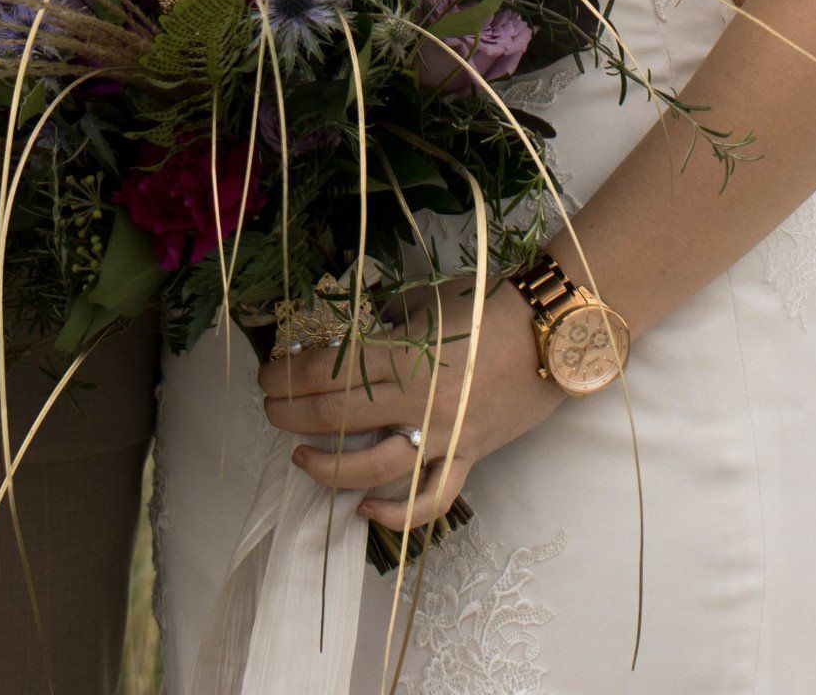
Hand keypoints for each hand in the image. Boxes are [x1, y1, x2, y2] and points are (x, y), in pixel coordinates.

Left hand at [257, 283, 558, 532]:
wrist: (547, 332)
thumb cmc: (485, 304)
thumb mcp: (426, 301)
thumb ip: (388, 323)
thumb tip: (355, 337)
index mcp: (400, 356)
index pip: (325, 372)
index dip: (288, 374)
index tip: (268, 372)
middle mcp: (415, 402)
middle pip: (336, 417)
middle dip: (290, 414)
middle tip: (269, 409)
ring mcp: (442, 435)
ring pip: (373, 468)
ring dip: (327, 467)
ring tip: (299, 458)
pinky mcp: (467, 457)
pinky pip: (430, 499)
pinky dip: (397, 513)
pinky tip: (365, 510)